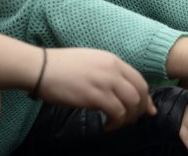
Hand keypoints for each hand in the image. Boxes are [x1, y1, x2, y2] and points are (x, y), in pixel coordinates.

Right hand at [37, 48, 155, 130]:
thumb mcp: (91, 62)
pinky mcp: (94, 95)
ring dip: (128, 118)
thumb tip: (120, 89)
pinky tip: (107, 126)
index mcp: (113, 61)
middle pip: (140, 92)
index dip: (146, 97)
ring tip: (117, 124)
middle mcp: (113, 69)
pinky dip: (116, 122)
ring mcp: (105, 81)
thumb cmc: (61, 67)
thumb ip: (108, 72)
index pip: (140, 80)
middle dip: (140, 109)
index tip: (147, 109)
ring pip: (132, 103)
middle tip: (132, 120)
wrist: (39, 67)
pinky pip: (117, 112)